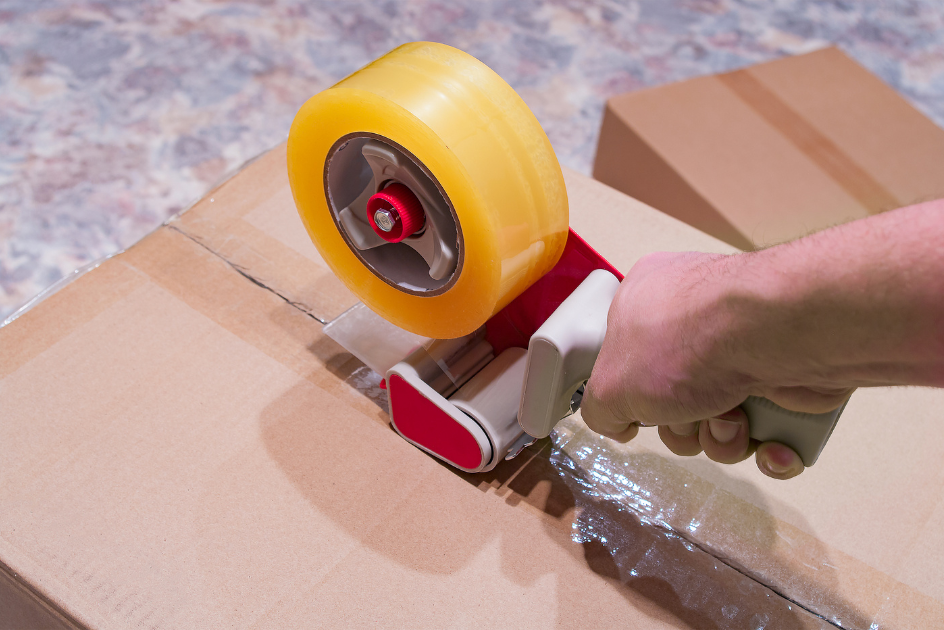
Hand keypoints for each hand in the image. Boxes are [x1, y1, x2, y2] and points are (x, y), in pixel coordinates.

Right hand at [580, 251, 835, 479]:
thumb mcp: (609, 387)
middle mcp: (697, 315)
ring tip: (731, 421)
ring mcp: (745, 342)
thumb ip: (601, 409)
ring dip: (722, 438)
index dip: (632, 390)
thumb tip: (616, 422)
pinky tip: (768, 440)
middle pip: (674, 398)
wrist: (772, 335)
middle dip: (682, 425)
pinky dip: (769, 445)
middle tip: (688, 415)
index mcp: (647, 299)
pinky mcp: (787, 370)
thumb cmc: (688, 343)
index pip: (628, 355)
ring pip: (721, 419)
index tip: (639, 407)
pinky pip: (771, 427)